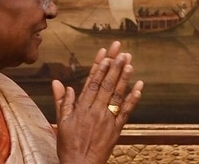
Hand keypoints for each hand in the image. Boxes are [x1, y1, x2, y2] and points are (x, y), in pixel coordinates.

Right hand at [52, 41, 143, 163]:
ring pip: (116, 95)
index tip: (106, 54)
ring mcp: (107, 120)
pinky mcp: (117, 129)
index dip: (99, 67)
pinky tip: (139, 87)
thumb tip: (58, 83)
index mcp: (82, 108)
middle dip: (114, 67)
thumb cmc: (69, 145)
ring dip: (124, 78)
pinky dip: (133, 98)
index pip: (92, 83)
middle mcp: (95, 111)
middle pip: (106, 85)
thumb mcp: (61, 122)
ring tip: (129, 63)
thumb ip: (62, 101)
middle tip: (122, 52)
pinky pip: (126, 111)